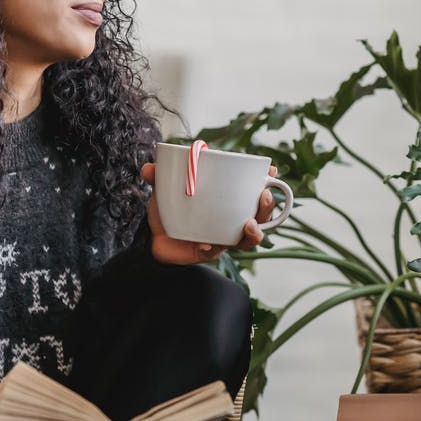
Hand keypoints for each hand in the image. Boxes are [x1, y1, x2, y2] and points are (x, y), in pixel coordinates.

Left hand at [140, 162, 279, 264]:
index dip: (268, 181)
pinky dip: (213, 246)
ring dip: (254, 232)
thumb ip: (158, 178)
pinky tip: (206, 244)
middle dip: (268, 206)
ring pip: (249, 238)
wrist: (152, 240)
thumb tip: (149, 167)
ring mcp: (223, 237)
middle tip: (264, 196)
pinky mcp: (209, 252)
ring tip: (250, 224)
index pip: (253, 190)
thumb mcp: (164, 191)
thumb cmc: (168, 211)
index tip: (272, 171)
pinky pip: (217, 251)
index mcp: (227, 200)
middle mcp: (231, 219)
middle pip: (261, 215)